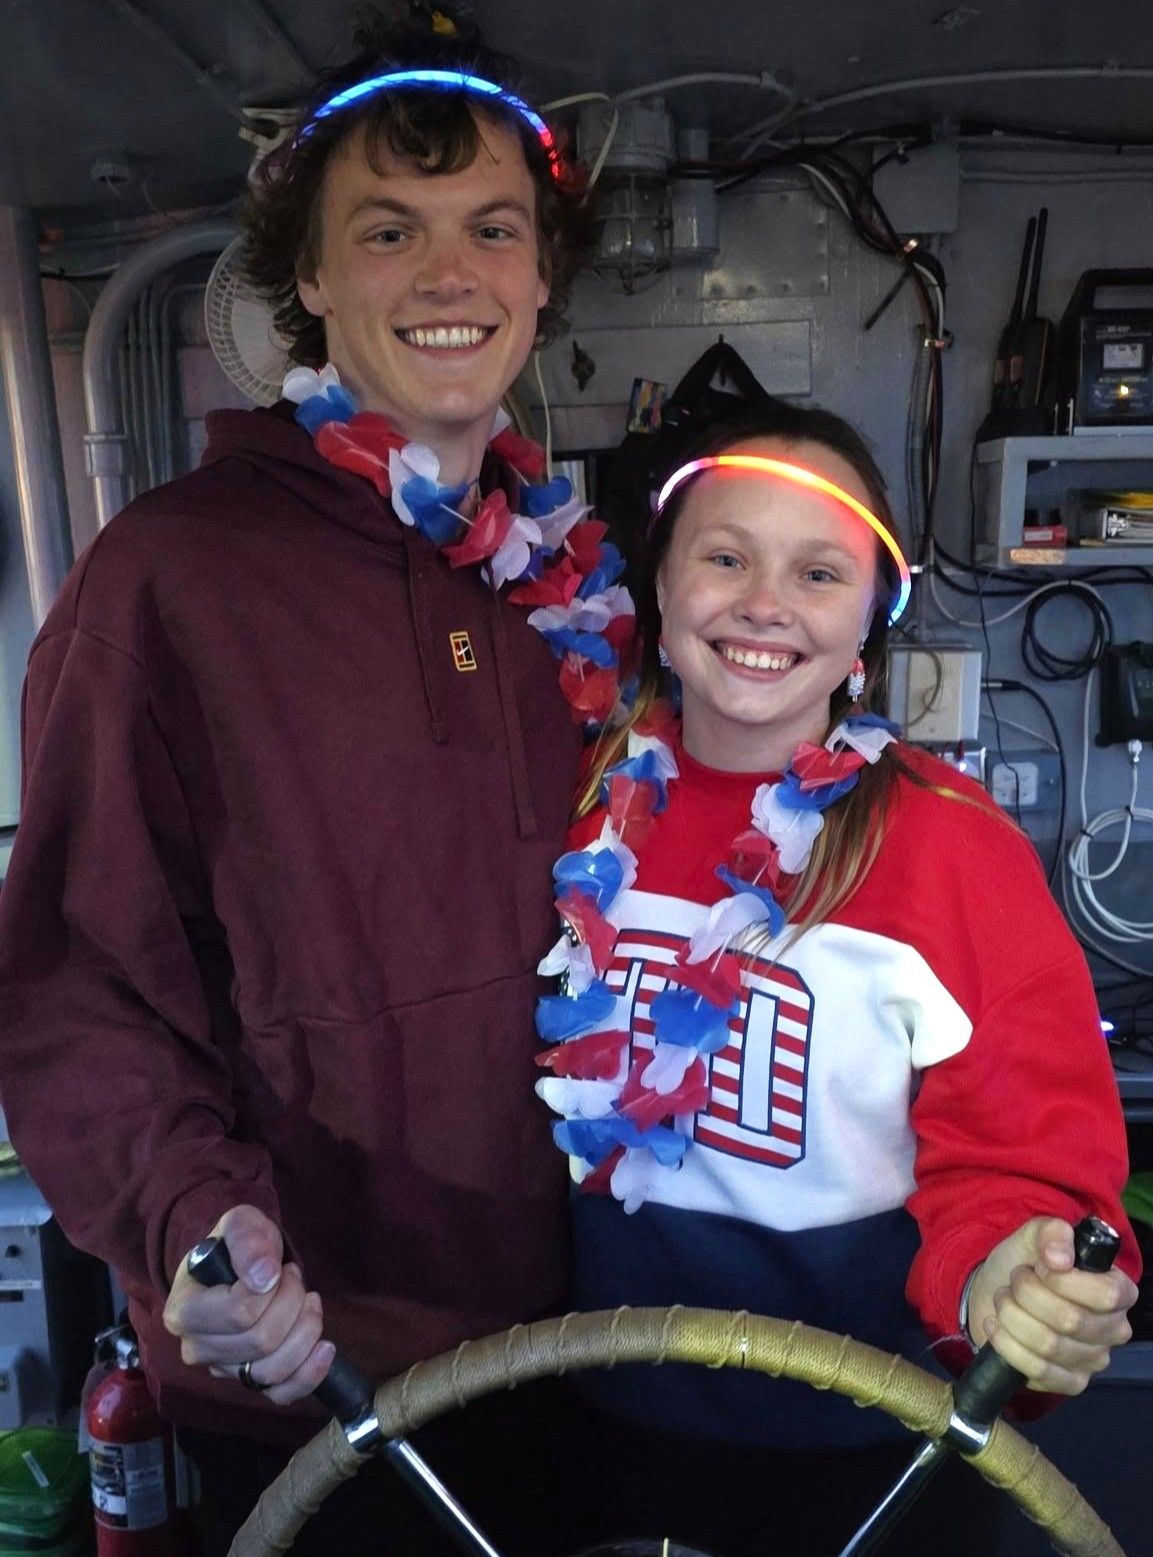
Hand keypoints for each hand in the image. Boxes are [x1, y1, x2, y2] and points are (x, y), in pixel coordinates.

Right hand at [161, 1204, 333, 1406]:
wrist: (242, 1265)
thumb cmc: (239, 1246)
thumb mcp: (242, 1224)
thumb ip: (247, 1239)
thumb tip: (264, 1275)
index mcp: (183, 1311)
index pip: (240, 1313)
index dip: (273, 1290)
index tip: (279, 1269)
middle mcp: (196, 1348)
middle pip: (261, 1341)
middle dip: (293, 1303)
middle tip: (295, 1279)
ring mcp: (222, 1370)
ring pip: (273, 1369)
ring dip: (306, 1331)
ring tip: (309, 1302)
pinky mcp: (248, 1383)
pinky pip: (280, 1394)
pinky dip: (309, 1374)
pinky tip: (325, 1348)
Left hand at [967, 1216, 1136, 1394]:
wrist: (994, 1293)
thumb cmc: (1024, 1264)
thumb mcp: (1033, 1236)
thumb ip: (1051, 1233)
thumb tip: (1060, 1258)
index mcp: (1118, 1291)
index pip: (1106, 1294)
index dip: (1063, 1280)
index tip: (1038, 1267)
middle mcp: (1114, 1329)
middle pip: (1070, 1320)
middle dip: (1027, 1294)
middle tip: (1014, 1281)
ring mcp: (1093, 1360)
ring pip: (1049, 1345)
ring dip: (1012, 1315)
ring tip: (1003, 1300)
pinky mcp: (1070, 1383)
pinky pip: (1038, 1370)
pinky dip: (1007, 1344)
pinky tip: (996, 1326)